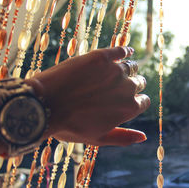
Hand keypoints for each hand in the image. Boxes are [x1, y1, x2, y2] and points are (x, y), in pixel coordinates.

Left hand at [30, 46, 149, 145]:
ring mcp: (114, 70)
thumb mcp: (98, 138)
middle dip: (132, 85)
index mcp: (129, 108)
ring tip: (114, 73)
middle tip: (115, 88)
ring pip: (130, 66)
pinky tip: (126, 51)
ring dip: (127, 69)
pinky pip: (121, 50)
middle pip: (138, 82)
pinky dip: (125, 51)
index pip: (144, 101)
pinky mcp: (101, 56)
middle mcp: (127, 87)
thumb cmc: (69, 125)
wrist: (44, 104)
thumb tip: (144, 137)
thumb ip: (124, 137)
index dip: (136, 101)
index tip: (125, 101)